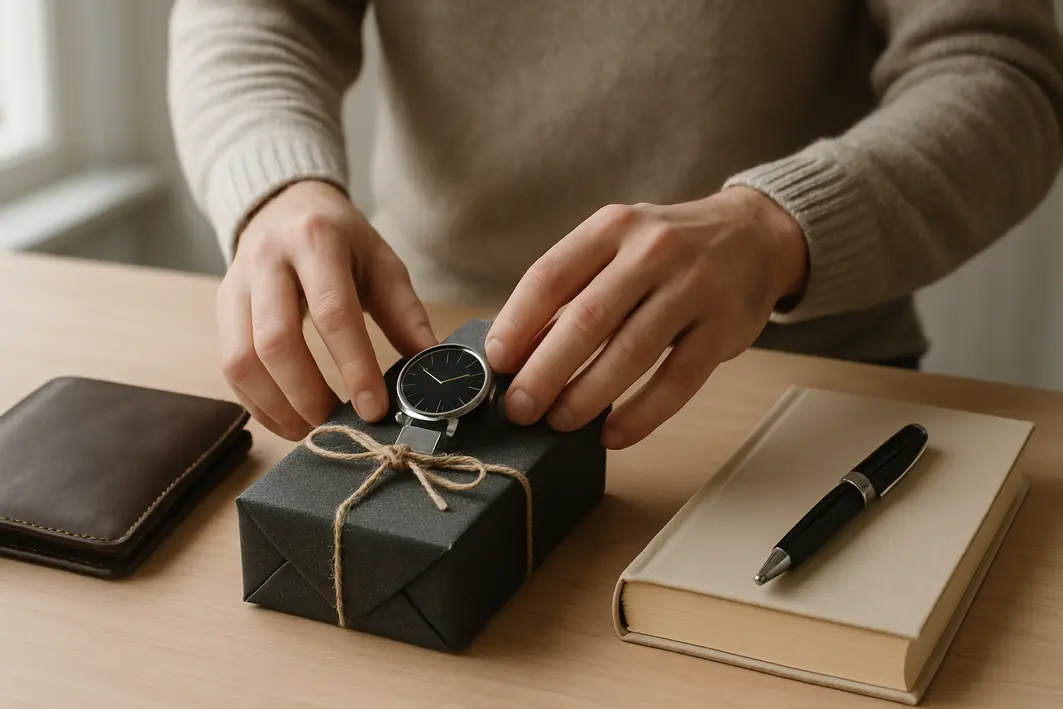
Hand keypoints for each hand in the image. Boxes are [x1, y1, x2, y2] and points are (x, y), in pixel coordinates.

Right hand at [216, 179, 435, 439]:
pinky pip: (227, 367)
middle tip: (335, 424)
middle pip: (275, 341)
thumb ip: (406, 314)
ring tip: (310, 429)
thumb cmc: (342, 241)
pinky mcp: (222, 307)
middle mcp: (267, 259)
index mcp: (316, 241)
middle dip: (306, 394)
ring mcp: (236, 283)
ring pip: (240, 360)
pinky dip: (256, 403)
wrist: (285, 205)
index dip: (354, 367)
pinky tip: (287, 419)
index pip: (333, 313)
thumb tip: (429, 369)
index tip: (373, 409)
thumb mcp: (382, 262)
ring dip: (275, 407)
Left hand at [485, 187, 807, 448]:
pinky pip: (677, 381)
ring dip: (588, 396)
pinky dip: (641, 414)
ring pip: (631, 353)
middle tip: (520, 408)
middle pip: (587, 319)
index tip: (495, 362)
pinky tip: (613, 435)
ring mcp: (694, 287)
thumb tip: (518, 354)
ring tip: (559, 422)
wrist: (753, 236)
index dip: (517, 323)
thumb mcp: (617, 246)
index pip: (551, 275)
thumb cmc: (666, 251)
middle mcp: (653, 250)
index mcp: (612, 227)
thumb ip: (573, 289)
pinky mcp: (723, 327)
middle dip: (545, 372)